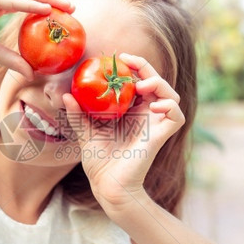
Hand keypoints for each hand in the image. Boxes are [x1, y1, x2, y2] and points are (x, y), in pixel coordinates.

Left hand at [61, 52, 184, 207]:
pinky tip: (152, 105)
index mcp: (131, 111)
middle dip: (146, 68)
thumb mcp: (84, 132)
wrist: (107, 185)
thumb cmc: (98, 161)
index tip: (119, 58)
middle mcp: (146, 115)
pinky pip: (176, 115)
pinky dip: (169, 105)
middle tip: (129, 62)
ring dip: (159, 83)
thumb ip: (78, 114)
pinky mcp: (161, 135)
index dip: (135, 66)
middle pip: (156, 82)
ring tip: (141, 86)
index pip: (139, 81)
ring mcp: (155, 125)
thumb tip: (67, 95)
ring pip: (171, 95)